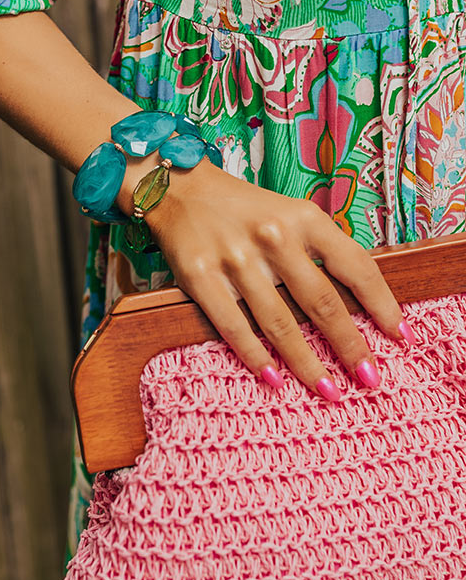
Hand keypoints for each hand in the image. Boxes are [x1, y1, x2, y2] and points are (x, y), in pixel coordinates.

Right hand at [125, 156, 412, 400]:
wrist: (179, 189)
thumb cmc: (244, 209)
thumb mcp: (290, 214)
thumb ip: (320, 250)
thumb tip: (357, 306)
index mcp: (304, 218)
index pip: (355, 266)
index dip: (382, 304)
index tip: (400, 335)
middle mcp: (274, 237)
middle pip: (322, 302)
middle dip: (350, 346)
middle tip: (369, 379)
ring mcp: (236, 258)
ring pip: (280, 322)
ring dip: (307, 363)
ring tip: (327, 390)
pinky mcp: (200, 276)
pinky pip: (234, 326)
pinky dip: (255, 356)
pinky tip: (273, 377)